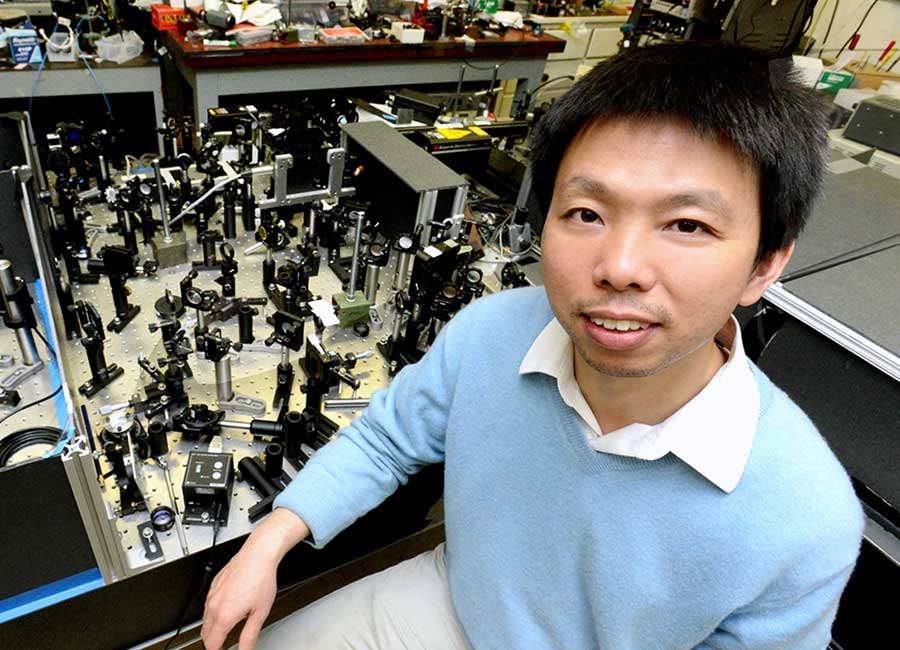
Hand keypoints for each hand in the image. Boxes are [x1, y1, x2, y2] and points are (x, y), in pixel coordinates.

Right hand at [201, 509, 309, 649]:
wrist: (258, 554)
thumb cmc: (261, 578)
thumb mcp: (260, 613)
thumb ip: (249, 636)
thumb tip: (245, 649)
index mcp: (223, 615)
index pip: (212, 645)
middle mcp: (213, 605)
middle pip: (205, 635)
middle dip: (214, 642)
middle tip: (226, 644)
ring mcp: (211, 595)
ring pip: (205, 620)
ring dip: (213, 628)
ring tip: (228, 629)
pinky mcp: (213, 586)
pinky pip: (207, 606)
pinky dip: (213, 613)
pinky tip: (227, 610)